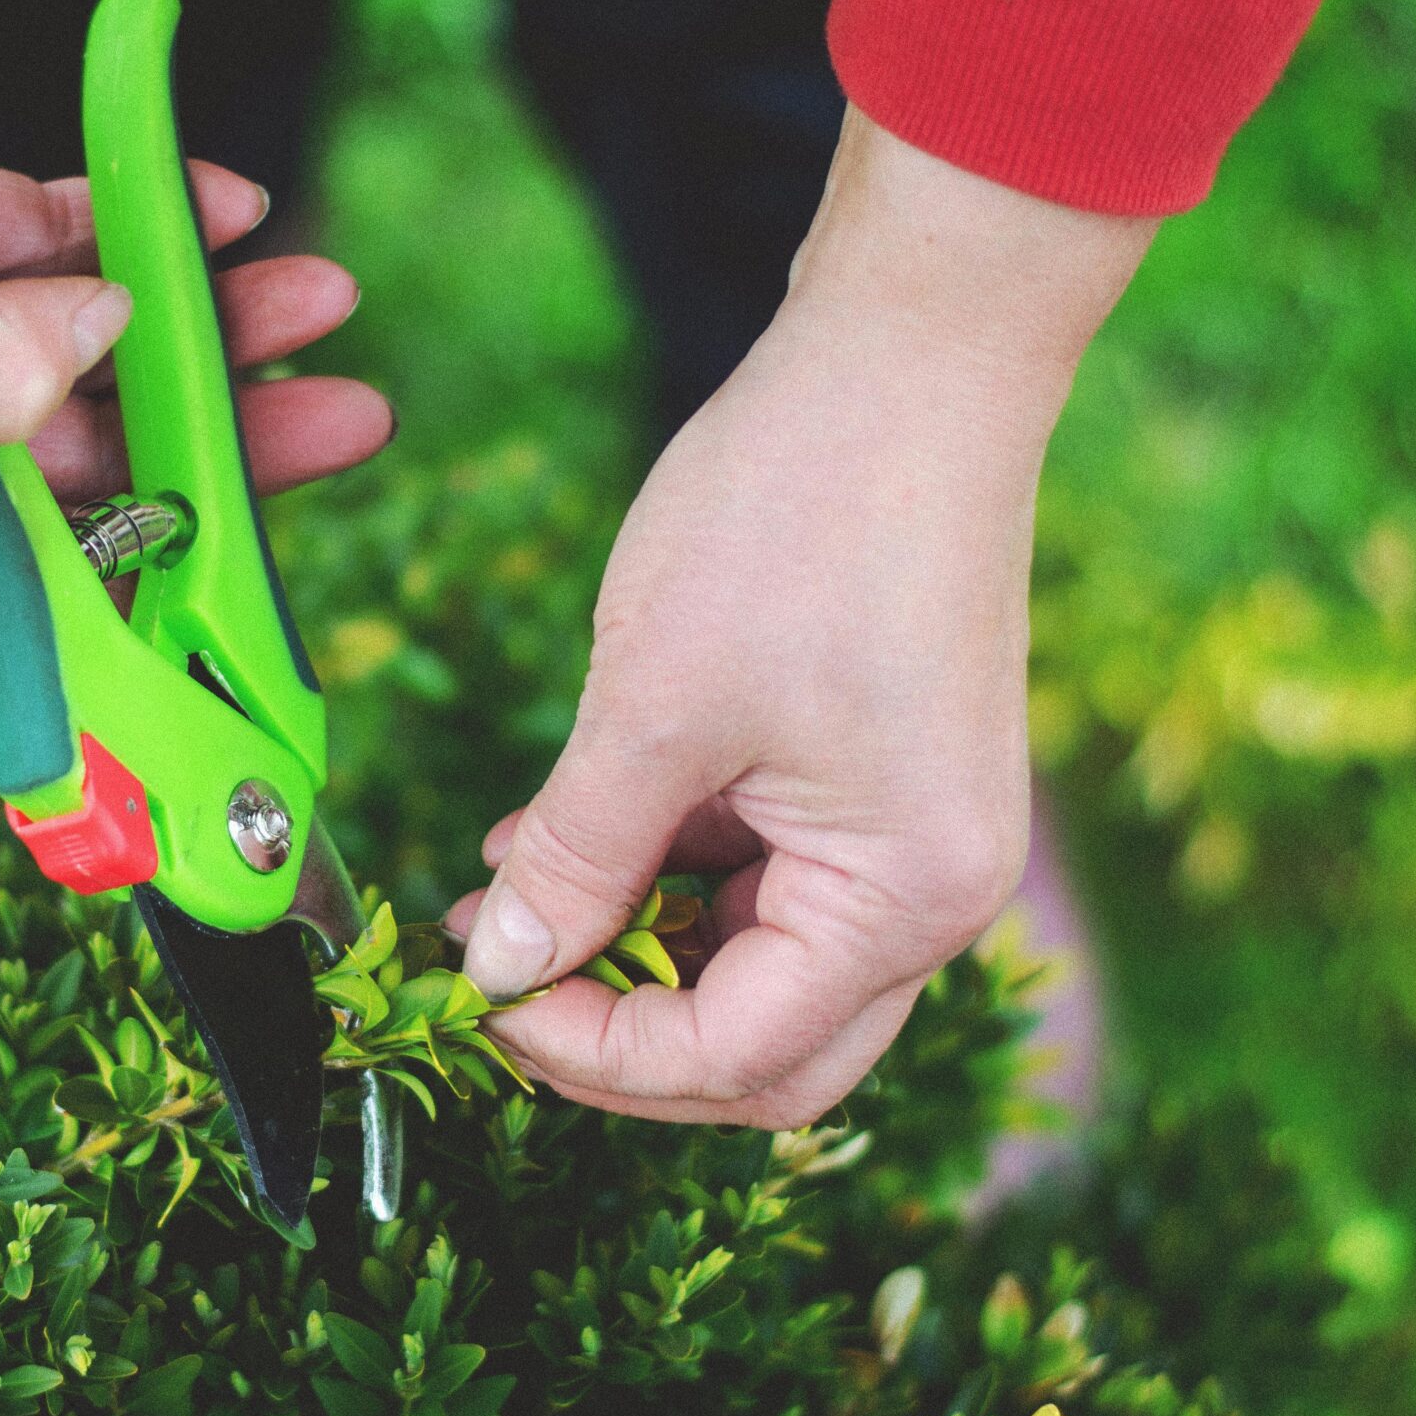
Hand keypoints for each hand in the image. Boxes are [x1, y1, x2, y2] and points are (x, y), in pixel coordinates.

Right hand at [0, 0, 388, 612]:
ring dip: (200, 312)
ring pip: (89, 337)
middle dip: (212, 424)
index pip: (24, 572)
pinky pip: (60, 236)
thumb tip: (101, 362)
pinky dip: (135, 218)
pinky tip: (223, 207)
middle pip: (82, 455)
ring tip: (316, 290)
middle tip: (346, 410)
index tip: (267, 555)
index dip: (153, 563)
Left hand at [450, 111, 1155, 1127]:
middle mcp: (936, 894)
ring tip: (499, 889)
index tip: (480, 999)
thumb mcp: (651, 706)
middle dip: (623, 1032)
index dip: (592, 1053)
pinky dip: (668, 874)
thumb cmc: (794, 516)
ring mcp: (917, 836)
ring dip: (633, 949)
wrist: (911, 356)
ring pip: (758, 964)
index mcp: (904, 899)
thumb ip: (574, 857)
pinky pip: (769, 877)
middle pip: (765, 1046)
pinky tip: (562, 834)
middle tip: (502, 981)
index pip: (734, 1059)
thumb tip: (499, 966)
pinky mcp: (885, 780)